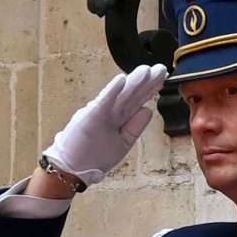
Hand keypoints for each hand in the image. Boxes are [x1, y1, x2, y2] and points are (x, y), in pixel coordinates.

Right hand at [44, 64, 166, 185]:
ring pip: (121, 95)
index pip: (138, 100)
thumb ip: (135, 127)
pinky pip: (104, 102)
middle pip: (132, 95)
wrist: (73, 168)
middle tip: (161, 68)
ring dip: (134, 82)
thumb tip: (148, 109)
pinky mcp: (91, 117)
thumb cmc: (94, 155)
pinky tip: (122, 80)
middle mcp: (112, 112)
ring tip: (147, 70)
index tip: (163, 77)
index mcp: (120, 118)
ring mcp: (102, 113)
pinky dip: (112, 91)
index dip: (151, 89)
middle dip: (147, 82)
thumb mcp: (122, 143)